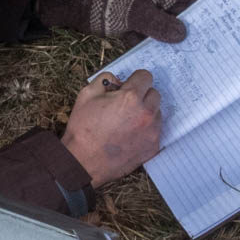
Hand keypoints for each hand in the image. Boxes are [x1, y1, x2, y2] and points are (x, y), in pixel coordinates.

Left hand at [36, 0, 211, 43]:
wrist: (74, 5)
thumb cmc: (106, 1)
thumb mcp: (135, 12)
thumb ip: (159, 23)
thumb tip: (184, 35)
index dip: (213, 3)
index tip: (227, 20)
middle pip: (187, 12)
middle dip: (199, 28)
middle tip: (217, 47)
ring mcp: (149, 11)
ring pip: (171, 27)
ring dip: (180, 42)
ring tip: (199, 60)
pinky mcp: (137, 25)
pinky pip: (155, 37)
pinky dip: (161, 48)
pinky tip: (171, 65)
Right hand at [61, 70, 162, 186]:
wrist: (82, 162)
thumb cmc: (82, 129)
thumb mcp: (86, 94)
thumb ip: (105, 79)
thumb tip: (117, 80)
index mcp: (130, 98)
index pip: (146, 76)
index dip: (135, 79)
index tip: (129, 85)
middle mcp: (146, 113)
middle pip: (154, 94)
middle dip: (142, 96)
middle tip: (126, 104)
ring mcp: (152, 132)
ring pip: (157, 113)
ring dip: (146, 113)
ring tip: (127, 122)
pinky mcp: (153, 147)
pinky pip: (155, 131)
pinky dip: (146, 130)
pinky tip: (129, 135)